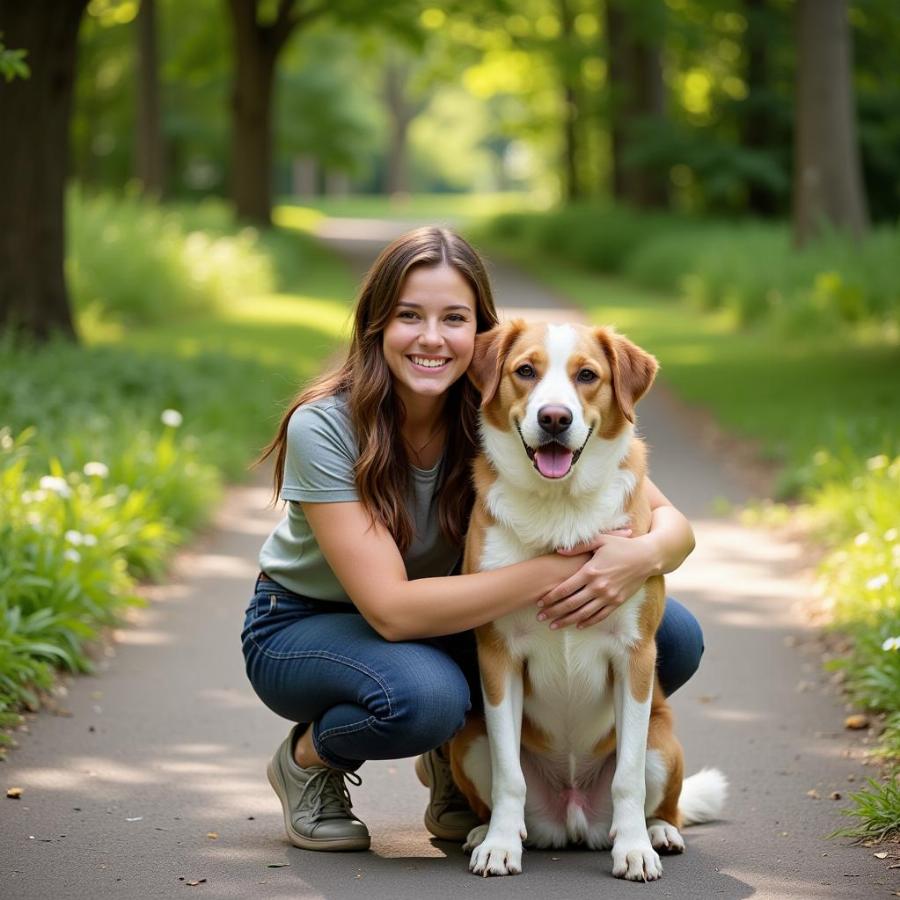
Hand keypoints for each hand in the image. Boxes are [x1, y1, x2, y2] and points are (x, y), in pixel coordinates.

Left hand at [537, 531, 658, 629]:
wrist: (646, 558)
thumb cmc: (622, 546)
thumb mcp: (600, 540)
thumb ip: (578, 546)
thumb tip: (559, 551)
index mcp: (590, 571)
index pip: (565, 588)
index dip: (551, 597)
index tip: (539, 602)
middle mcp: (598, 587)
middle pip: (571, 604)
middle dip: (554, 612)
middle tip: (540, 617)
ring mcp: (608, 596)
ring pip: (583, 613)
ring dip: (567, 621)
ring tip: (553, 626)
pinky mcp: (617, 602)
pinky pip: (600, 616)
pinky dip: (587, 622)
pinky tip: (577, 626)